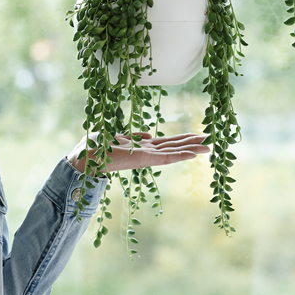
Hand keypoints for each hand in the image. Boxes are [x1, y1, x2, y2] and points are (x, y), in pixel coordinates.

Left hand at [67, 132, 209, 173]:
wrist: (83, 158)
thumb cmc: (94, 148)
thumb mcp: (115, 136)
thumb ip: (132, 136)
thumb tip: (147, 134)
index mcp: (140, 147)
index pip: (165, 143)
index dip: (181, 139)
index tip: (196, 135)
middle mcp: (146, 153)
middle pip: (174, 147)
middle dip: (192, 143)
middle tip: (210, 139)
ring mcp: (146, 157)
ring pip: (174, 152)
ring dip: (192, 149)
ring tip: (209, 146)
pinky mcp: (144, 160)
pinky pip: (166, 157)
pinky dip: (180, 155)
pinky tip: (194, 153)